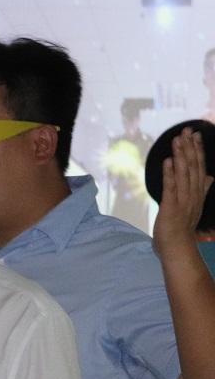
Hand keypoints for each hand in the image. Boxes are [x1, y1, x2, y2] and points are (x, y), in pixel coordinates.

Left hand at [153, 128, 212, 256]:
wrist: (178, 248)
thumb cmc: (182, 227)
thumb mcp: (194, 205)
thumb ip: (202, 190)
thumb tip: (210, 177)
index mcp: (198, 193)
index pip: (199, 167)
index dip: (197, 150)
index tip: (195, 134)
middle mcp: (193, 194)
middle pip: (193, 167)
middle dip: (190, 147)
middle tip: (186, 130)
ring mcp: (183, 200)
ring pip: (184, 174)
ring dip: (181, 156)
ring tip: (178, 140)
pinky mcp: (171, 207)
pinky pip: (171, 188)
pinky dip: (169, 174)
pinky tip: (168, 161)